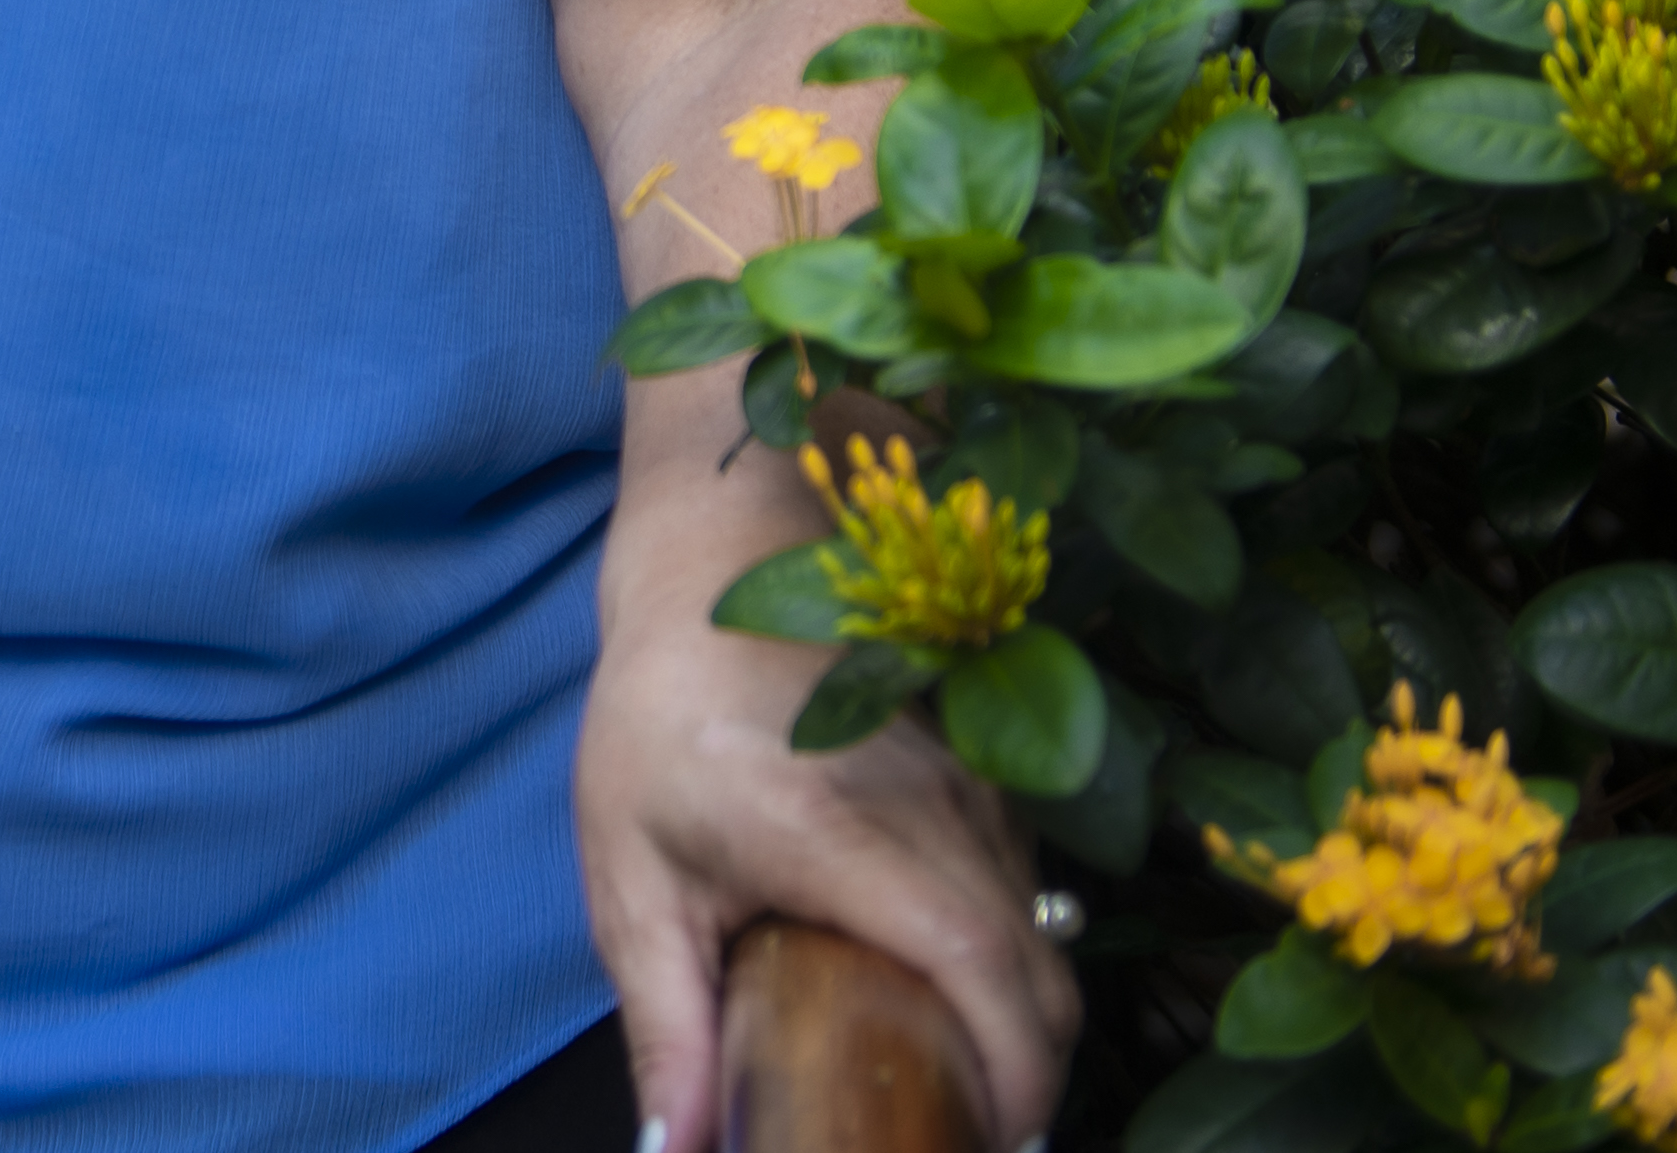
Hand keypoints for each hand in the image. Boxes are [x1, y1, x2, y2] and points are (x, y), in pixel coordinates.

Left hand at [571, 600, 1074, 1152]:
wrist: (710, 579)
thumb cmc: (658, 726)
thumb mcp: (633, 883)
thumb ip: (665, 1027)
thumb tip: (674, 1151)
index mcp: (833, 829)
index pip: (972, 957)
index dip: (1008, 1066)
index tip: (990, 1136)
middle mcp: (929, 803)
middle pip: (1038, 970)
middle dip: (1028, 1077)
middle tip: (962, 1133)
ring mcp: (970, 785)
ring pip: (1043, 936)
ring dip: (1022, 1024)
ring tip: (952, 1084)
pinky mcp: (983, 781)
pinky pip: (1027, 895)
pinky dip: (1013, 967)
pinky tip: (948, 1003)